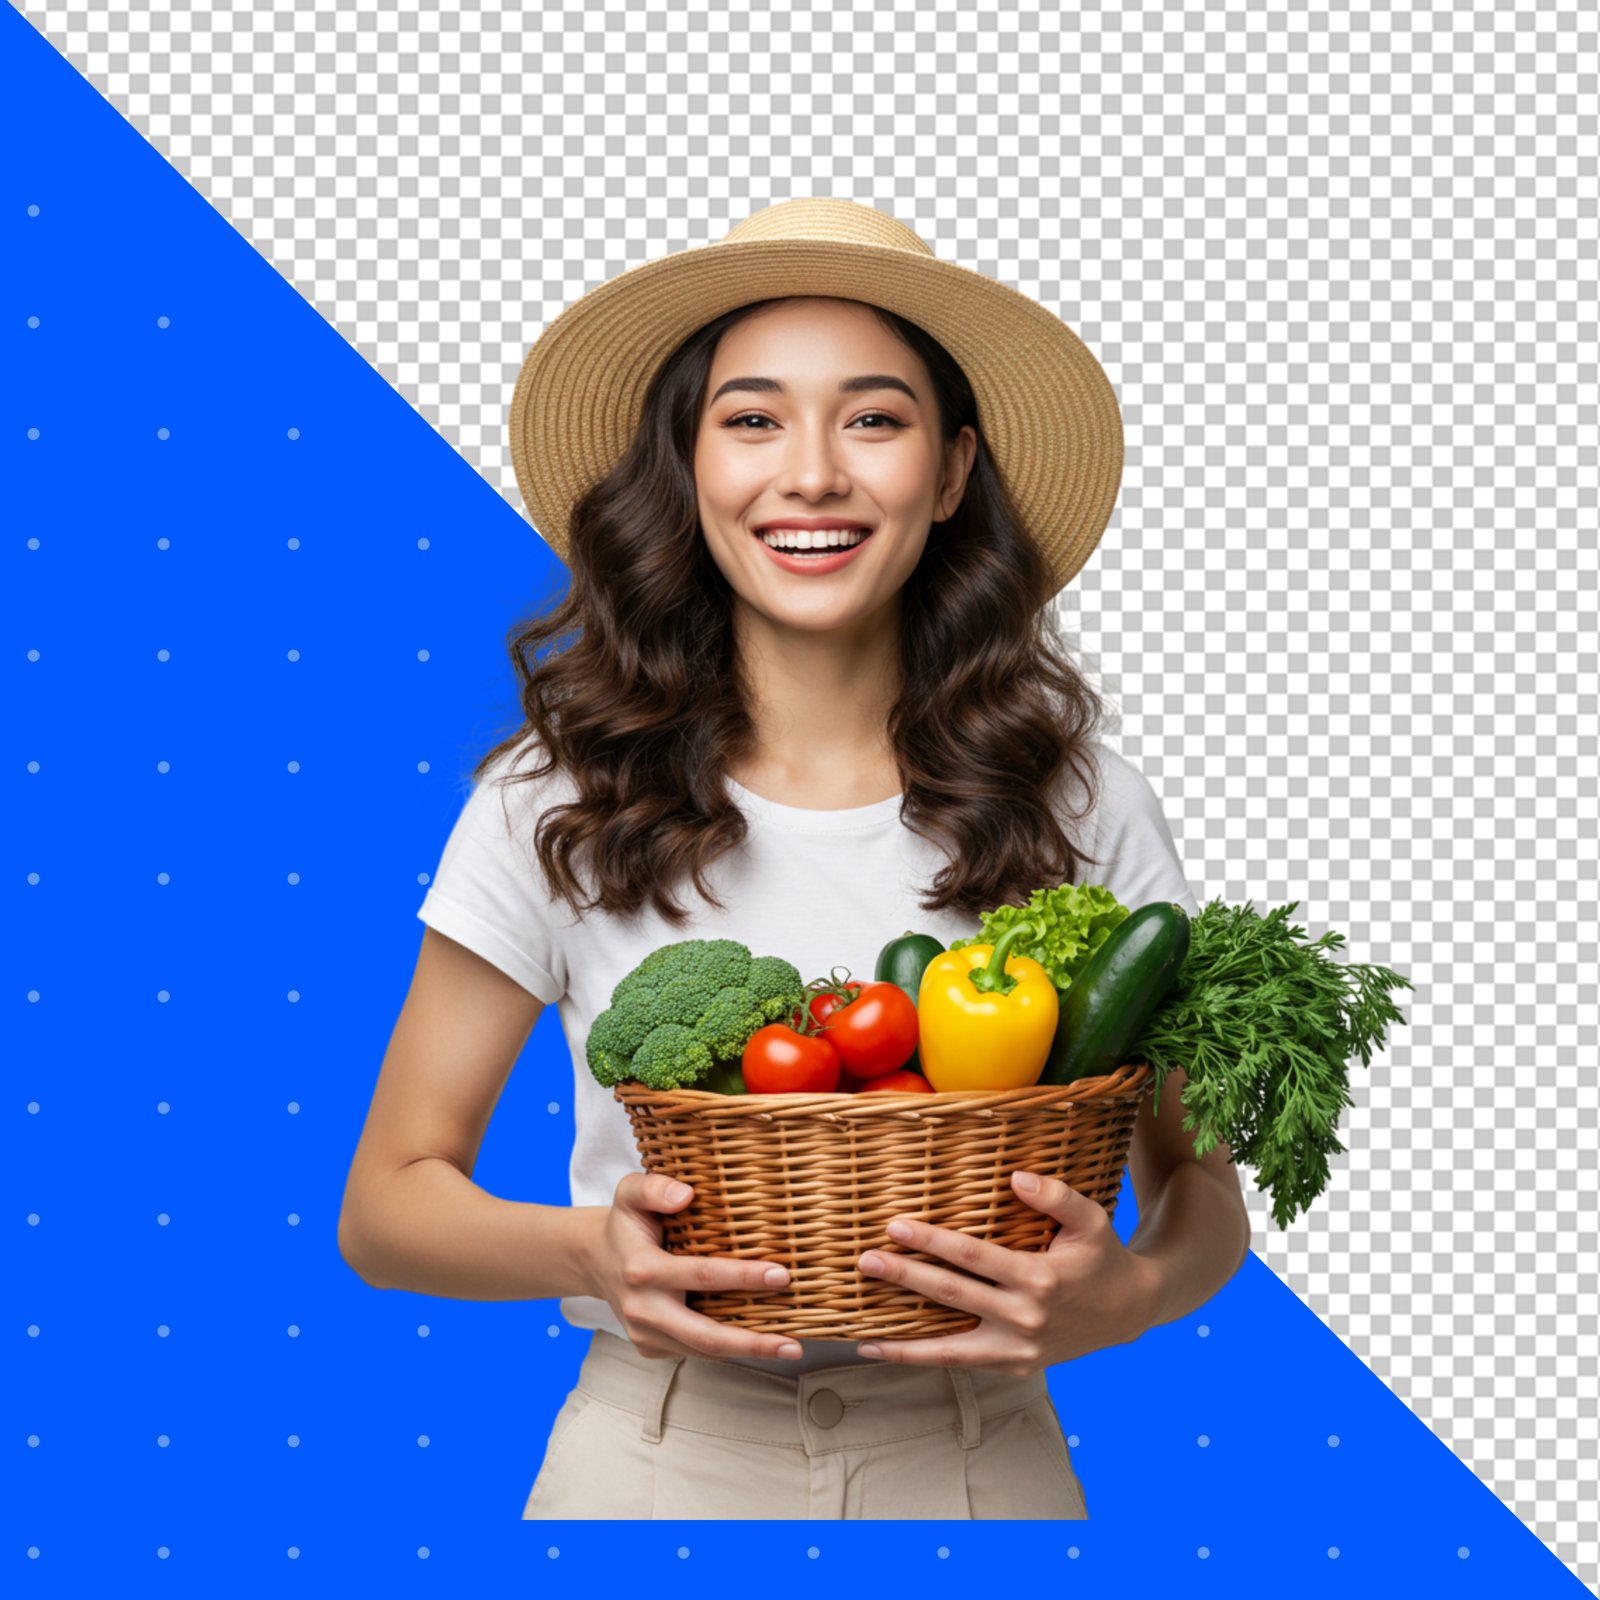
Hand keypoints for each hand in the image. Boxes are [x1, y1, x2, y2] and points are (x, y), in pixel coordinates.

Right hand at [587, 1172, 803, 1362]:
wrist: (594, 1259)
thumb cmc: (625, 1223)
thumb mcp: (630, 1192)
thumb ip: (654, 1187)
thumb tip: (685, 1194)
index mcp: (641, 1269)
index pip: (701, 1275)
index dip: (743, 1277)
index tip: (781, 1275)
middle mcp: (642, 1309)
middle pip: (704, 1334)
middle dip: (752, 1341)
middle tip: (793, 1341)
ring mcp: (645, 1334)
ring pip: (702, 1351)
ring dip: (747, 1352)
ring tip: (789, 1347)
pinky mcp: (650, 1347)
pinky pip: (694, 1352)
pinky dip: (728, 1349)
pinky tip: (759, 1341)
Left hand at [852, 1169, 1162, 1375]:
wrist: (1129, 1311)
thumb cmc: (1103, 1256)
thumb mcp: (1091, 1219)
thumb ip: (1056, 1195)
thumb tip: (1015, 1178)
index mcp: (1040, 1279)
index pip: (973, 1257)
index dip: (932, 1242)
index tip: (896, 1226)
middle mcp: (1026, 1318)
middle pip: (953, 1296)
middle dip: (906, 1279)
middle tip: (866, 1262)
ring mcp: (1019, 1349)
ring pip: (950, 1348)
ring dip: (904, 1342)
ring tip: (862, 1336)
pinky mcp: (1015, 1366)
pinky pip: (962, 1363)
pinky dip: (925, 1359)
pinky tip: (890, 1352)